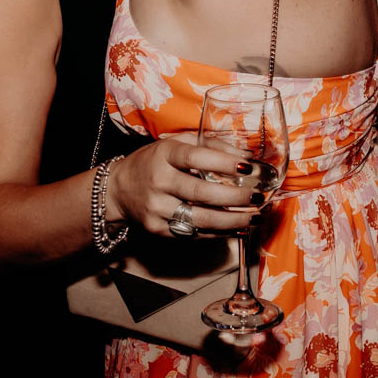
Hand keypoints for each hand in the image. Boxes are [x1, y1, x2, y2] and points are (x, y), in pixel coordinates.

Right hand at [102, 131, 257, 235]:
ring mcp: (157, 208)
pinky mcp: (159, 229)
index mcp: (164, 155)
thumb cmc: (154, 162)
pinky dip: (219, 233)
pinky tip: (238, 228)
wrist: (119, 190)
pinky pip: (194, 233)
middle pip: (201, 193)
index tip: (248, 167)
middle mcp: (159, 182)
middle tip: (258, 197)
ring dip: (233, 221)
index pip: (196, 158)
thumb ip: (210, 145)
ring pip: (200, 219)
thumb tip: (247, 155)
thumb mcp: (176, 144)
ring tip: (255, 217)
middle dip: (235, 198)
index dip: (223, 162)